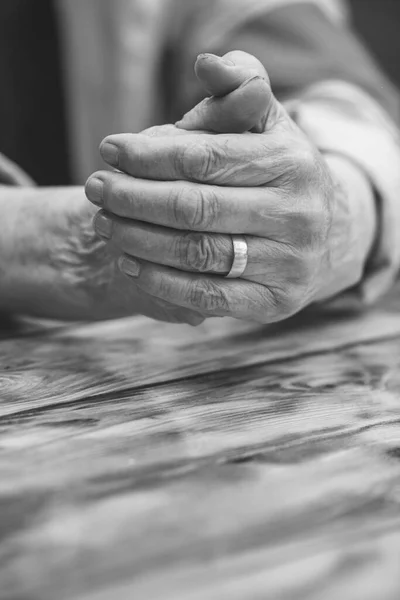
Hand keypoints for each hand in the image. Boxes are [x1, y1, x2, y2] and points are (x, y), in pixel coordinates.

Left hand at [86, 52, 376, 322]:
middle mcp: (297, 215)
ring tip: (105, 224)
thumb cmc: (277, 175)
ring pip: (197, 254)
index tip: (109, 150)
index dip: (150, 154)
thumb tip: (206, 64)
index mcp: (293, 163)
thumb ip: (238, 88)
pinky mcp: (274, 302)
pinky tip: (131, 265)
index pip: (206, 157)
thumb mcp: (267, 126)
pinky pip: (208, 298)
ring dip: (138, 240)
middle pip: (195, 208)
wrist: (323, 236)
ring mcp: (288, 263)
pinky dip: (162, 283)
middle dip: (133, 197)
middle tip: (95, 189)